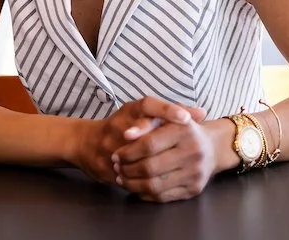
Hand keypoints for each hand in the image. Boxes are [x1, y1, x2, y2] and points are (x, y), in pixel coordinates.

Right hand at [70, 96, 205, 184]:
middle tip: (186, 154)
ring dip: (157, 167)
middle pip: (144, 136)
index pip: (148, 105)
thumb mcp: (145, 113)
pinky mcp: (104, 167)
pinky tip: (159, 184)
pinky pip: (126, 176)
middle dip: (166, 148)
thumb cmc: (124, 125)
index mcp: (130, 110)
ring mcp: (109, 147)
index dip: (167, 110)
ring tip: (177, 169)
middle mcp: (119, 126)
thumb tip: (202, 113)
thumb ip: (173, 112)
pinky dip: (142, 182)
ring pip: (136, 159)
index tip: (186, 119)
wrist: (86, 142)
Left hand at [112, 117, 230, 202]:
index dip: (128, 152)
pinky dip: (144, 194)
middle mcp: (193, 152)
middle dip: (127, 170)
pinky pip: (162, 197)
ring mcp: (195, 173)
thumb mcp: (167, 118)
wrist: (213, 147)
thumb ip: (145, 123)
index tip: (117, 154)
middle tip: (117, 167)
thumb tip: (126, 134)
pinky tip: (137, 187)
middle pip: (150, 167)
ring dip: (132, 184)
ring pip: (154, 185)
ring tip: (122, 178)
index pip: (149, 144)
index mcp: (184, 130)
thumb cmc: (183, 130)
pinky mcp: (194, 189)